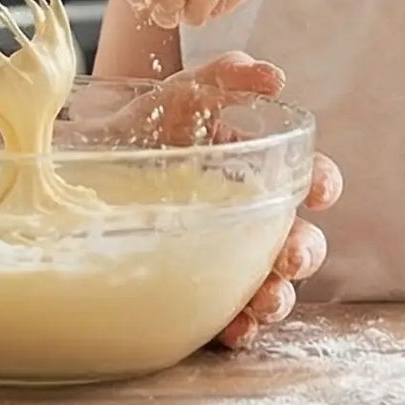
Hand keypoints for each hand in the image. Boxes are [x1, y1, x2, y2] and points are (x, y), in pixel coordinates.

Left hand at [100, 53, 339, 347]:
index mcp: (257, 172)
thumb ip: (226, 76)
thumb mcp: (181, 93)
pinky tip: (234, 329)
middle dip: (303, 252)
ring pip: (273, 286)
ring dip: (278, 297)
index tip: (317, 191)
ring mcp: (227, 257)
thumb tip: (274, 77)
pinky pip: (229, 317)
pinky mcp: (199, 290)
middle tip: (289, 258)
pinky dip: (239, 327)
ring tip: (265, 302)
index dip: (321, 183)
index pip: (307, 180)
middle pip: (299, 242)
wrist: (83, 162)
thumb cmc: (144, 125)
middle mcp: (251, 219)